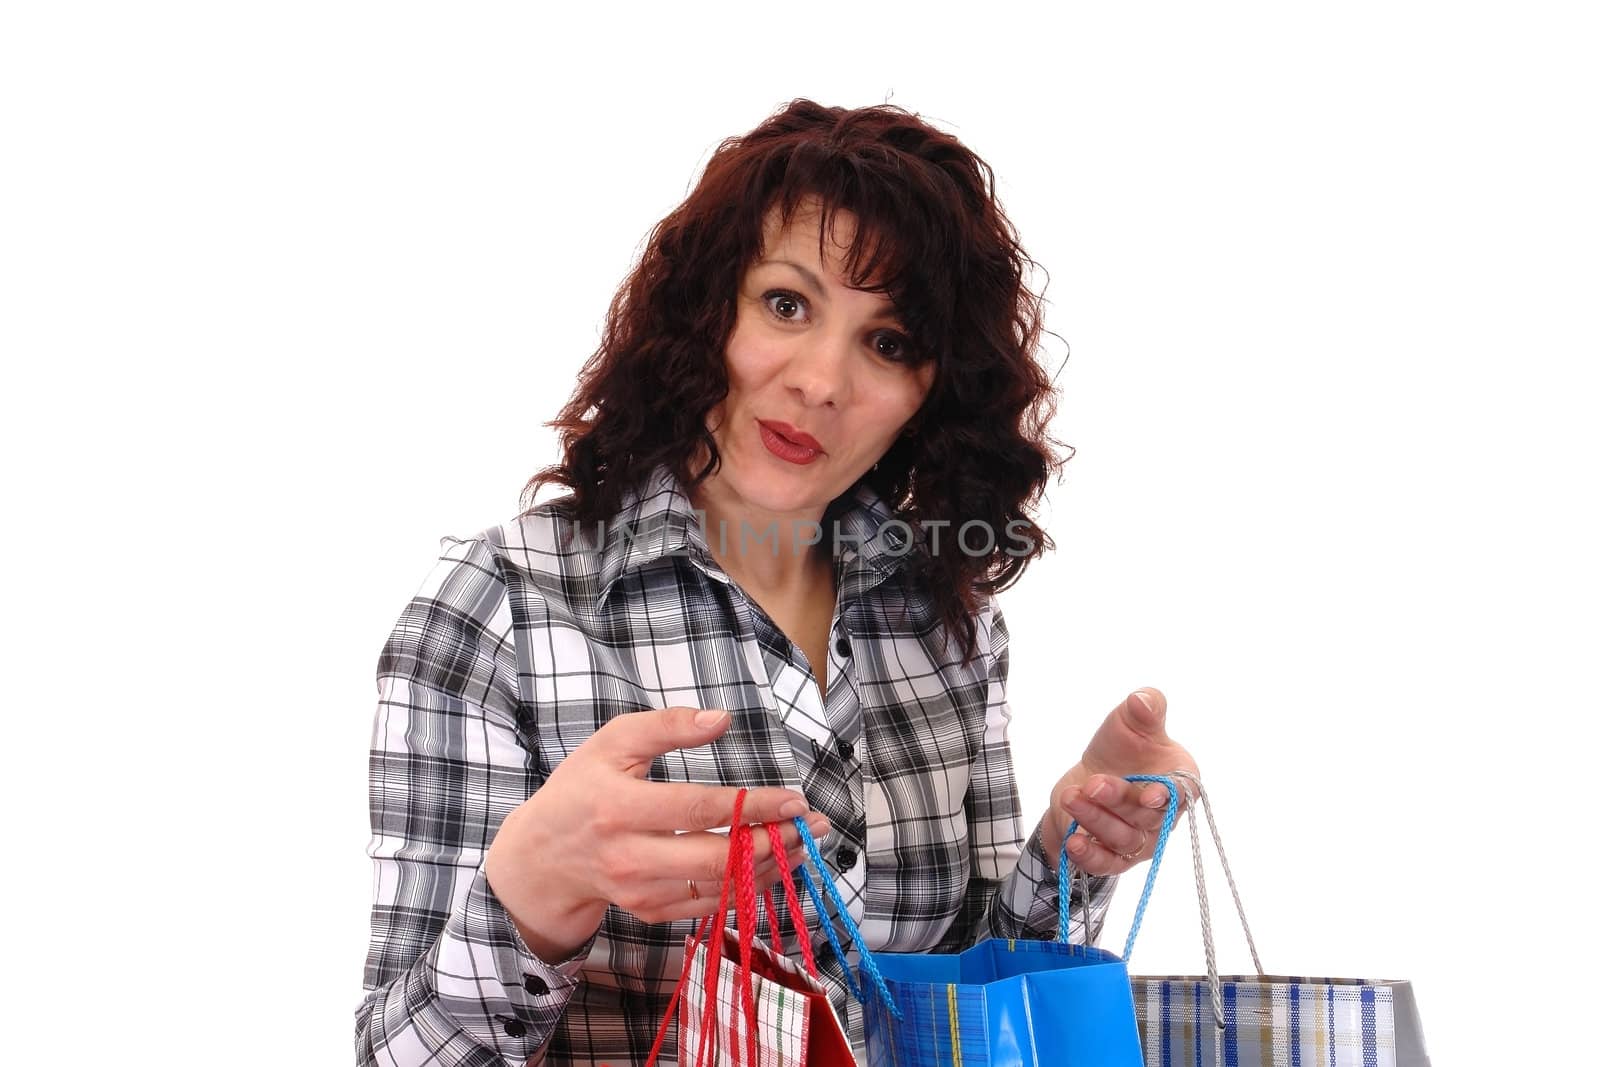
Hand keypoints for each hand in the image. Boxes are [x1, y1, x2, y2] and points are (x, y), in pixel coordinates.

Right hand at [485, 707, 830, 960]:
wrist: (542, 856)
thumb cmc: (582, 789)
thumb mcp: (611, 743)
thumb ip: (665, 727)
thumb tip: (721, 719)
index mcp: (619, 808)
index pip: (698, 809)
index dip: (753, 806)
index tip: (795, 799)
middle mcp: (629, 856)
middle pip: (715, 856)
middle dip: (773, 842)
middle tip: (814, 826)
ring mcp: (639, 891)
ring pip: (717, 887)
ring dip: (769, 867)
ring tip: (804, 844)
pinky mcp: (649, 912)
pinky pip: (708, 905)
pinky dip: (746, 887)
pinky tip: (773, 866)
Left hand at [1042, 687, 1198, 876]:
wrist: (1088, 776)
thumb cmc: (1120, 748)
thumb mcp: (1130, 721)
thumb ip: (1144, 708)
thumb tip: (1142, 699)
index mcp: (1179, 780)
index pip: (1183, 793)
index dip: (1169, 796)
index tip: (1150, 795)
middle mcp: (1164, 816)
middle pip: (1146, 816)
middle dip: (1117, 800)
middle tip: (1093, 784)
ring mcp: (1140, 839)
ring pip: (1122, 838)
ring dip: (1096, 819)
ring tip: (1071, 796)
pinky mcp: (1115, 856)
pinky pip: (1106, 864)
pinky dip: (1090, 857)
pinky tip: (1074, 843)